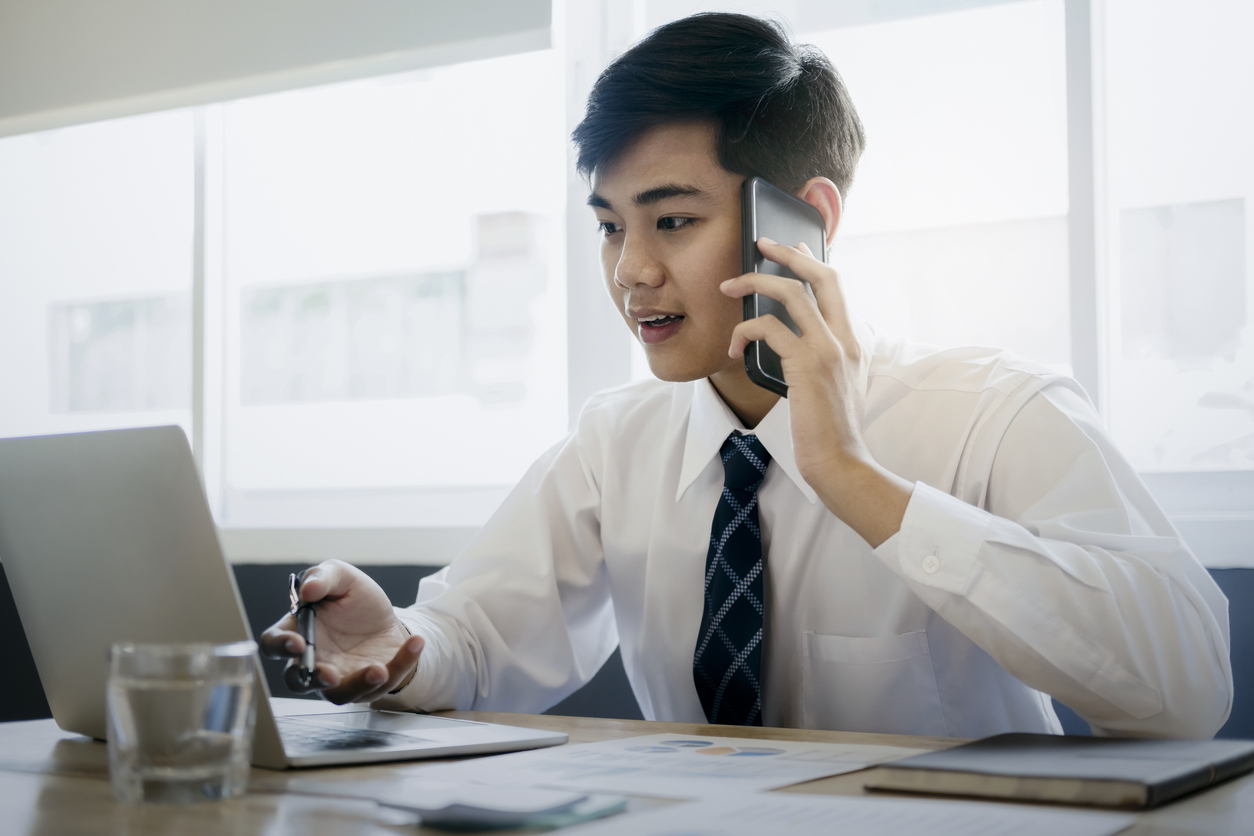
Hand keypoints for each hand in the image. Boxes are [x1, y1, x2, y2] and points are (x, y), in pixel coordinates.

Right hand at [259, 560, 423, 703]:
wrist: (385, 616)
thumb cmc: (352, 598)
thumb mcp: (341, 577)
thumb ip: (322, 577)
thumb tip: (307, 590)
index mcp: (297, 632)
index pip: (274, 644)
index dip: (280, 646)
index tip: (296, 643)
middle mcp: (312, 661)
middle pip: (299, 682)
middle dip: (314, 680)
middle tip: (330, 674)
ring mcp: (339, 678)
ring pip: (340, 695)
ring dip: (359, 684)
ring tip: (379, 669)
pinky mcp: (368, 685)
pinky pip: (382, 683)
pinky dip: (401, 664)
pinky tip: (415, 643)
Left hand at [721, 238, 912, 546]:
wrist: (841, 464)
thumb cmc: (830, 435)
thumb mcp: (834, 390)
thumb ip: (821, 362)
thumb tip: (789, 345)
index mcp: (854, 344)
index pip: (836, 287)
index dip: (812, 262)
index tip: (792, 247)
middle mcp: (846, 340)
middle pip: (822, 274)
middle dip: (788, 252)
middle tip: (761, 243)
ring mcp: (829, 349)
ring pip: (792, 292)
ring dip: (755, 282)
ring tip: (729, 286)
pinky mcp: (807, 364)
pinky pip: (768, 327)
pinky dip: (744, 331)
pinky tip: (733, 347)